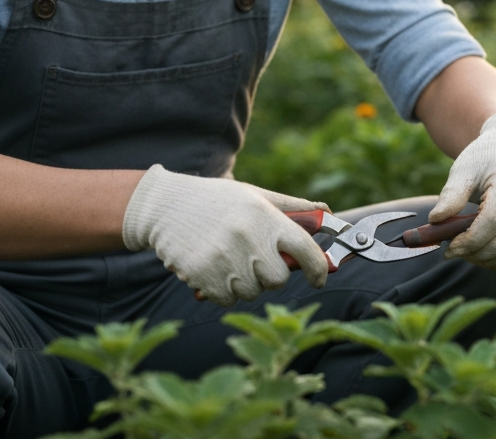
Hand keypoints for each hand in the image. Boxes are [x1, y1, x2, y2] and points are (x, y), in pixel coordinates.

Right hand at [122, 165, 329, 304]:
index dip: (318, 268)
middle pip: (278, 279)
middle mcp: (248, 237)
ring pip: (252, 292)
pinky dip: (224, 291)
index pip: (305, 249)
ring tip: (231, 258)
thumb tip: (328, 214)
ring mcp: (224, 258)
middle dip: (271, 275)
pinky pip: (227, 300)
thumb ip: (293, 208)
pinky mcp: (203, 276)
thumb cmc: (217, 200)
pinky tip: (214, 268)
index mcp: (265, 216)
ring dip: (246, 283)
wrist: (167, 206)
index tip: (320, 277)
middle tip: (257, 260)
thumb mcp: (256, 195)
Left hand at [428, 112, 495, 270]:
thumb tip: (434, 221)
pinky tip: (485, 254)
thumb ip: (451, 195)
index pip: (493, 221)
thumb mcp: (464, 169)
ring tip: (468, 252)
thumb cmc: (485, 158)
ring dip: (487, 262)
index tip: (448, 247)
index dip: (469, 241)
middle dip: (474, 254)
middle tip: (454, 250)